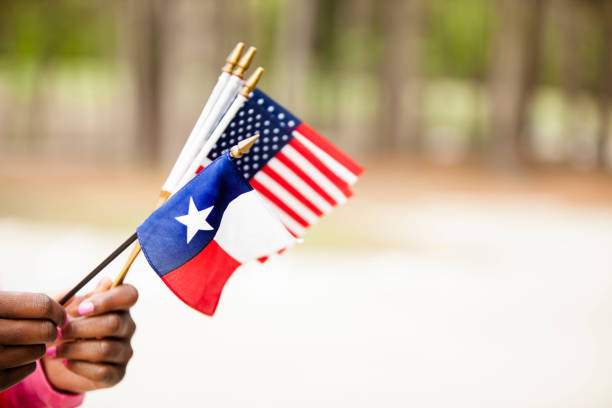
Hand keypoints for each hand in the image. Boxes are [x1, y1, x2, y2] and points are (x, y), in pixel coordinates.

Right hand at [0, 291, 65, 390]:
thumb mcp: (6, 304)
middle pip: (45, 330)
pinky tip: (13, 357)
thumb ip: (36, 300)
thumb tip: (73, 294)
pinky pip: (28, 369)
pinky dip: (26, 363)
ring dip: (38, 347)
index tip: (60, 317)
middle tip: (45, 331)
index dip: (57, 311)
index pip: (42, 305)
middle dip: (51, 331)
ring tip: (23, 343)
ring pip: (38, 351)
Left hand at [43, 278, 137, 392]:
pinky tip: (65, 362)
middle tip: (60, 331)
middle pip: (114, 323)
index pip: (129, 295)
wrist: (54, 355)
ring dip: (75, 349)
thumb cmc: (64, 325)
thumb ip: (83, 294)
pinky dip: (79, 366)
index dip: (108, 300)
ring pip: (105, 349)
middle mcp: (127, 326)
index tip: (82, 308)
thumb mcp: (65, 306)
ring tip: (54, 350)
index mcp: (119, 305)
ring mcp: (124, 350)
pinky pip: (103, 371)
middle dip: (81, 328)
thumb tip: (105, 281)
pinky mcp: (117, 373)